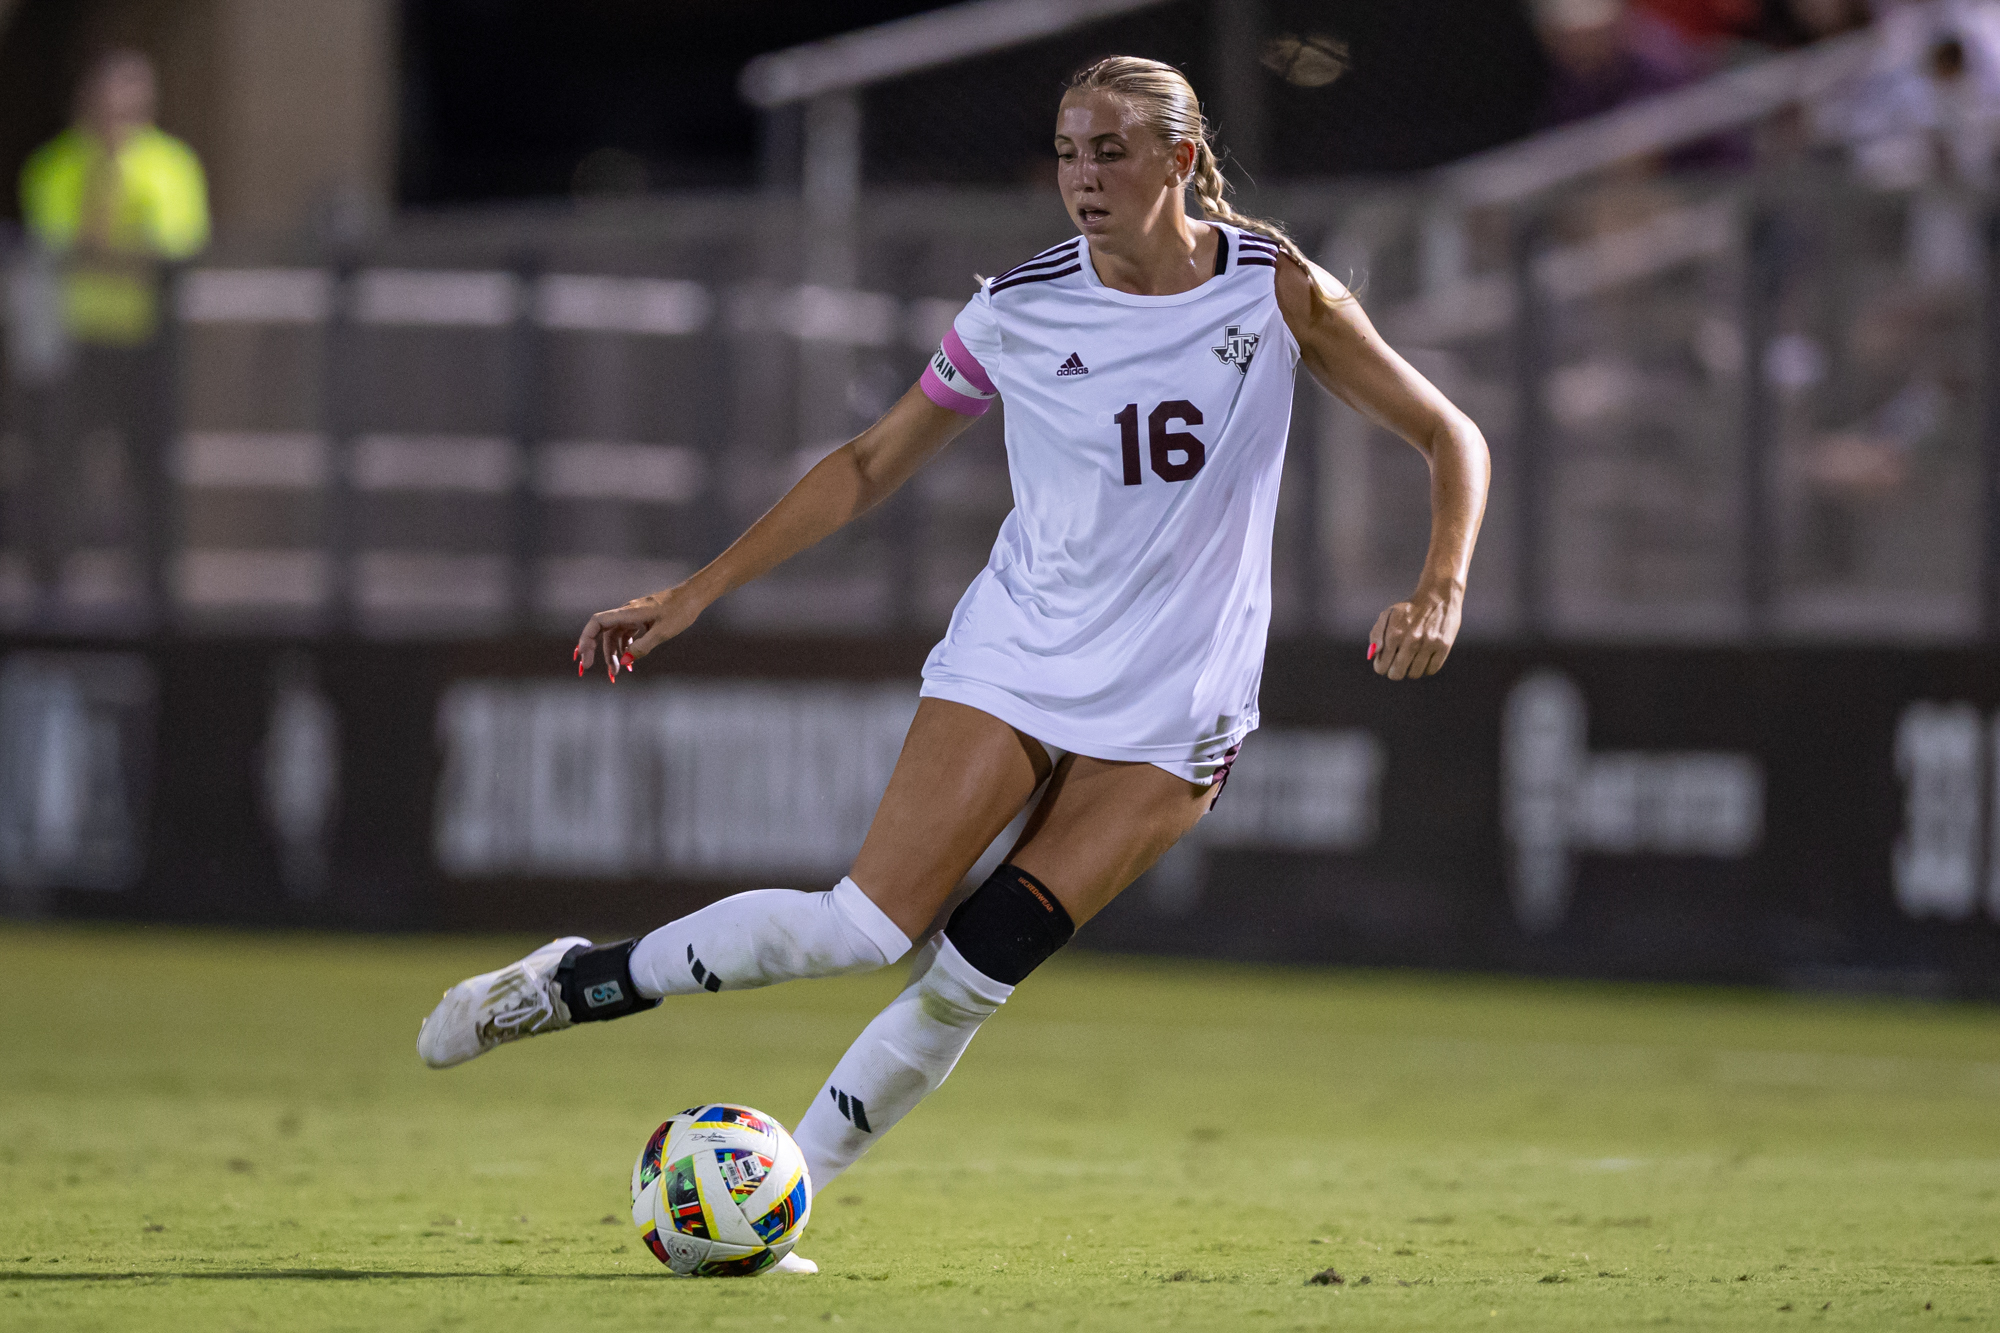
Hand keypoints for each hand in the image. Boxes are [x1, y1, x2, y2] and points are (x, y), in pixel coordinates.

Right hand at [572, 584, 705, 680]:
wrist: (693, 596)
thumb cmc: (680, 612)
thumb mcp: (662, 632)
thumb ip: (642, 647)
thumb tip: (624, 661)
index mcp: (628, 613)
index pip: (597, 622)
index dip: (586, 639)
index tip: (586, 658)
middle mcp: (627, 613)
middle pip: (603, 632)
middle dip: (598, 652)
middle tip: (603, 672)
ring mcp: (633, 616)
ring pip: (615, 635)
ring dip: (613, 653)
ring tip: (617, 672)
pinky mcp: (641, 619)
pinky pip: (626, 634)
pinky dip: (624, 647)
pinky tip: (629, 660)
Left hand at [1368, 587, 1458, 680]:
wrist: (1438, 594)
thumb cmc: (1410, 608)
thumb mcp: (1387, 615)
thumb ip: (1376, 635)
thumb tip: (1373, 655)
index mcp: (1394, 634)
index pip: (1381, 667)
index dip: (1381, 666)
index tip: (1386, 661)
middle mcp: (1411, 641)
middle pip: (1396, 674)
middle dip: (1394, 671)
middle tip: (1398, 663)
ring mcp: (1428, 644)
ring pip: (1414, 674)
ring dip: (1411, 669)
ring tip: (1413, 658)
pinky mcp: (1444, 646)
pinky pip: (1431, 670)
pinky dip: (1426, 668)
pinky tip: (1425, 657)